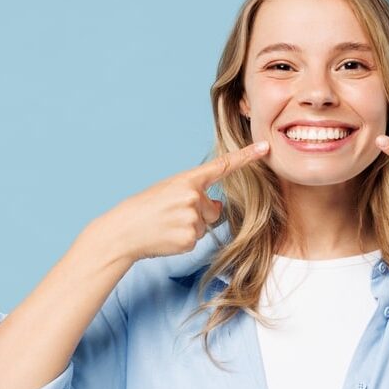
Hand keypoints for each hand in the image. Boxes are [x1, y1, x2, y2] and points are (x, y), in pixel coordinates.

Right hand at [100, 140, 270, 262]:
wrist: (123, 231)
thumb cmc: (145, 209)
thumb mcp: (169, 192)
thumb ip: (195, 194)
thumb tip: (218, 206)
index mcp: (187, 180)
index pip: (222, 166)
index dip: (246, 156)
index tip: (265, 147)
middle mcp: (193, 196)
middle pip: (213, 209)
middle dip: (197, 214)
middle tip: (169, 215)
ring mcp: (192, 218)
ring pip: (205, 225)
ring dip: (189, 227)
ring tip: (166, 225)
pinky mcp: (190, 238)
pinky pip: (197, 240)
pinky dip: (183, 240)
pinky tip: (167, 236)